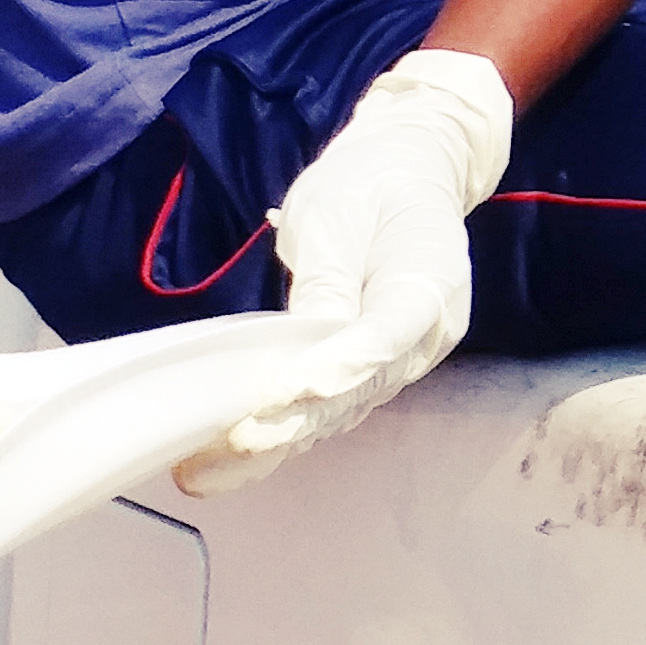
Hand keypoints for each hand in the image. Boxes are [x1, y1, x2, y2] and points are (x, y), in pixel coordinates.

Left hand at [181, 49, 512, 493]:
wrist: (408, 176)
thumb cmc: (370, 184)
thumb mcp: (337, 212)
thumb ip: (327, 277)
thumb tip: (307, 338)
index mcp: (432, 276)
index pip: (389, 331)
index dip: (339, 366)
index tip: (283, 393)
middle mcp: (430, 331)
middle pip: (365, 385)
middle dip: (298, 419)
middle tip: (236, 443)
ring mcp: (404, 357)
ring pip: (344, 407)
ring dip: (282, 439)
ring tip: (213, 468)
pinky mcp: (373, 371)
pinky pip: (332, 408)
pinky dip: (284, 434)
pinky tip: (227, 463)